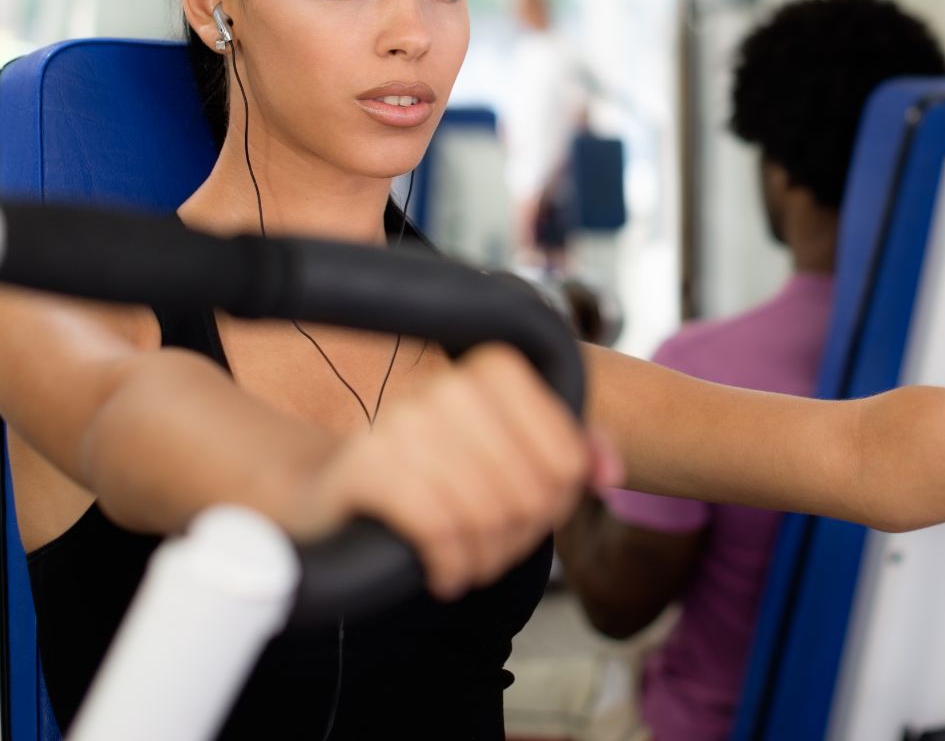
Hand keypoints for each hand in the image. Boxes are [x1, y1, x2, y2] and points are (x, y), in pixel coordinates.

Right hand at [290, 344, 616, 598]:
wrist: (333, 487)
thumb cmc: (432, 473)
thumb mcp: (504, 456)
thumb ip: (566, 454)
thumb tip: (611, 474)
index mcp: (494, 371)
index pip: (566, 459)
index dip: (556, 506)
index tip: (529, 519)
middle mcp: (451, 386)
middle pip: (529, 492)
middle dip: (519, 540)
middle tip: (495, 553)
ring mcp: (404, 421)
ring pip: (487, 513)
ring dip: (483, 560)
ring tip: (470, 566)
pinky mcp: (367, 465)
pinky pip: (438, 527)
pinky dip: (449, 565)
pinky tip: (443, 573)